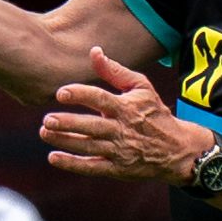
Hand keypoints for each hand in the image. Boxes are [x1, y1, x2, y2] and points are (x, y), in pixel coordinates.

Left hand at [40, 46, 199, 181]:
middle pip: (91, 126)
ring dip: (65, 141)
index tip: (61, 93)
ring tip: (44, 133)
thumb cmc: (154, 113)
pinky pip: (92, 168)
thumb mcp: (141, 87)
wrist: (176, 149)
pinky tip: (53, 157)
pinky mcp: (117, 169)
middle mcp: (121, 130)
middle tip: (46, 119)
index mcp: (126, 107)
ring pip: (88, 147)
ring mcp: (119, 151)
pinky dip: (72, 164)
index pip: (101, 99)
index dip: (81, 95)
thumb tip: (94, 51)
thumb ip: (115, 71)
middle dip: (68, 123)